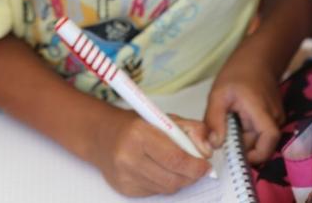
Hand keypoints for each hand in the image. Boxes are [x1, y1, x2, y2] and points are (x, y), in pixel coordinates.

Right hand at [90, 109, 212, 195]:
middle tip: (198, 167)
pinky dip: (165, 183)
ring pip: (166, 189)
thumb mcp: (166, 118)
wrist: (103, 136)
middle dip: (191, 175)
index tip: (206, 165)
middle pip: (173, 179)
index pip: (176, 159)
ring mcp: (125, 176)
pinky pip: (156, 192)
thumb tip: (207, 150)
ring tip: (180, 167)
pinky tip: (161, 170)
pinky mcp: (124, 189)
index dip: (196, 166)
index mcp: (140, 134)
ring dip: (180, 180)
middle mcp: (129, 157)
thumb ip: (192, 130)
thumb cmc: (136, 125)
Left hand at [205, 50, 283, 163]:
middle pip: (260, 144)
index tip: (233, 154)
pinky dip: (247, 130)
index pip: (267, 144)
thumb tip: (214, 146)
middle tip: (221, 133)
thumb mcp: (218, 94)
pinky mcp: (273, 116)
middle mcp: (274, 118)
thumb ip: (214, 121)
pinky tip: (236, 118)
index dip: (254, 156)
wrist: (258, 56)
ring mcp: (276, 117)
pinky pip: (260, 131)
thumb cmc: (238, 72)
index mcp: (262, 113)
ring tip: (228, 122)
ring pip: (259, 139)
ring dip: (243, 137)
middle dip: (240, 145)